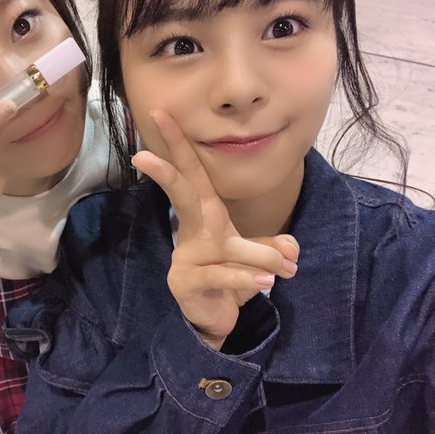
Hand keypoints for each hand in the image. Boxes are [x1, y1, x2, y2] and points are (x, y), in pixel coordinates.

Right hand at [131, 110, 298, 349]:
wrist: (214, 319)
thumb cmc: (230, 278)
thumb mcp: (255, 259)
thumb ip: (273, 247)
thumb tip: (291, 248)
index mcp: (204, 216)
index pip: (193, 173)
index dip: (179, 144)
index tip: (162, 113)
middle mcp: (190, 232)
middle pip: (181, 194)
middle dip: (166, 172)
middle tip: (143, 155)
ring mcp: (184, 257)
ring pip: (222, 243)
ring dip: (257, 253)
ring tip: (285, 268)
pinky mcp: (185, 283)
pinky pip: (220, 275)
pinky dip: (247, 277)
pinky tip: (267, 281)